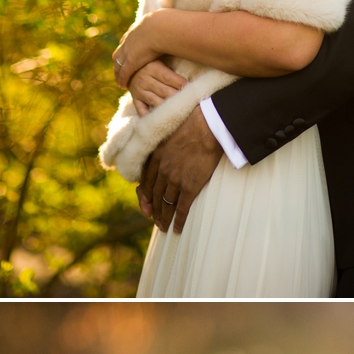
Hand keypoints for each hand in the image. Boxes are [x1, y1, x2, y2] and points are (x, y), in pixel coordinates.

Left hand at [112, 18, 178, 102]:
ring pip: (118, 65)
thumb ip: (162, 29)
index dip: (124, 49)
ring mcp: (128, 52)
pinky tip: (123, 85)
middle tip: (118, 70)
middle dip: (117, 62)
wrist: (161, 28)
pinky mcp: (131, 62)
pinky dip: (122, 79)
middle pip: (118, 54)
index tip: (124, 54)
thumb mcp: (161, 25)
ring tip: (119, 81)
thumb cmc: (166, 26)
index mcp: (135, 31)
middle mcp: (128, 42)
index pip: (125, 41)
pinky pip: (123, 73)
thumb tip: (171, 29)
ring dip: (117, 73)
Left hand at [138, 104, 220, 226]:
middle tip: (155, 220)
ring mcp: (175, 180)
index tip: (147, 205)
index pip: (146, 182)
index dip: (146, 197)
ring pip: (166, 204)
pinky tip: (177, 229)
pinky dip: (178, 221)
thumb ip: (165, 146)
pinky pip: (181, 208)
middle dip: (154, 210)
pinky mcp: (189, 187)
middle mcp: (162, 170)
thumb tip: (169, 151)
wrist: (207, 127)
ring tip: (164, 227)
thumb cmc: (193, 124)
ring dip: (164, 217)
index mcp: (157, 156)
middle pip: (154, 195)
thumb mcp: (170, 133)